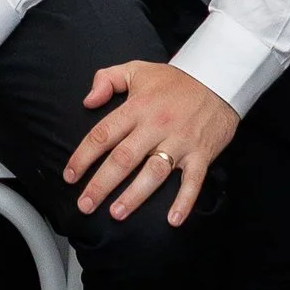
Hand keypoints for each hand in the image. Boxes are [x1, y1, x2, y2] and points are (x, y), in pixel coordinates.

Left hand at [65, 59, 237, 226]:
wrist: (220, 79)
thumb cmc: (175, 80)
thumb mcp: (137, 69)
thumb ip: (107, 79)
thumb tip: (87, 101)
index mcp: (137, 107)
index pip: (103, 134)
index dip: (83, 156)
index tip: (70, 176)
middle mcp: (156, 126)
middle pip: (123, 159)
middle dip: (101, 184)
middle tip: (85, 204)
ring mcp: (180, 141)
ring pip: (153, 172)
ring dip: (134, 196)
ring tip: (116, 213)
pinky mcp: (201, 154)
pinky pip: (192, 181)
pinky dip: (184, 201)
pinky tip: (172, 220)